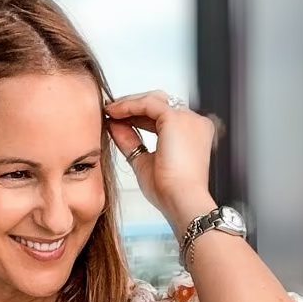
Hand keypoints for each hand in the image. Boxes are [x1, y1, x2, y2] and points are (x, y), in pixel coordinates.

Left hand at [103, 91, 216, 233]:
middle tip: (111, 111)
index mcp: (192, 134)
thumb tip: (115, 126)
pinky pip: (147, 103)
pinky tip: (113, 112)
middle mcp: (193, 122)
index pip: (163, 117)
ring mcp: (187, 118)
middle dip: (134, 106)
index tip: (119, 120)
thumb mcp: (144, 162)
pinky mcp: (175, 118)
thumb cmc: (169, 192)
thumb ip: (131, 142)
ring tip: (109, 111)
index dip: (139, 117)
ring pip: (153, 100)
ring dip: (129, 104)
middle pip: (160, 104)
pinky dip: (129, 105)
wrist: (181, 201)